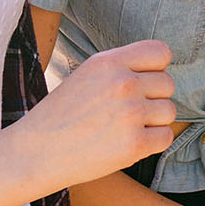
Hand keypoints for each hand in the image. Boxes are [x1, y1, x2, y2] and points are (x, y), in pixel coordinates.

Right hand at [15, 39, 176, 188]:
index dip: (156, 69)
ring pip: (169, 112)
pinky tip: (126, 143)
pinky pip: (165, 137)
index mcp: (109, 62)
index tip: (141, 83)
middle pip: (168, 84)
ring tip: (123, 128)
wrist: (34, 153)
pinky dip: (151, 143)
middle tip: (125, 113)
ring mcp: (130, 114)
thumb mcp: (87, 75)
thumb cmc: (62, 115)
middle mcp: (123, 83)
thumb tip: (161, 70)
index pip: (161, 52)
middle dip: (152, 98)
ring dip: (153, 122)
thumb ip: (122, 68)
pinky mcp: (134, 144)